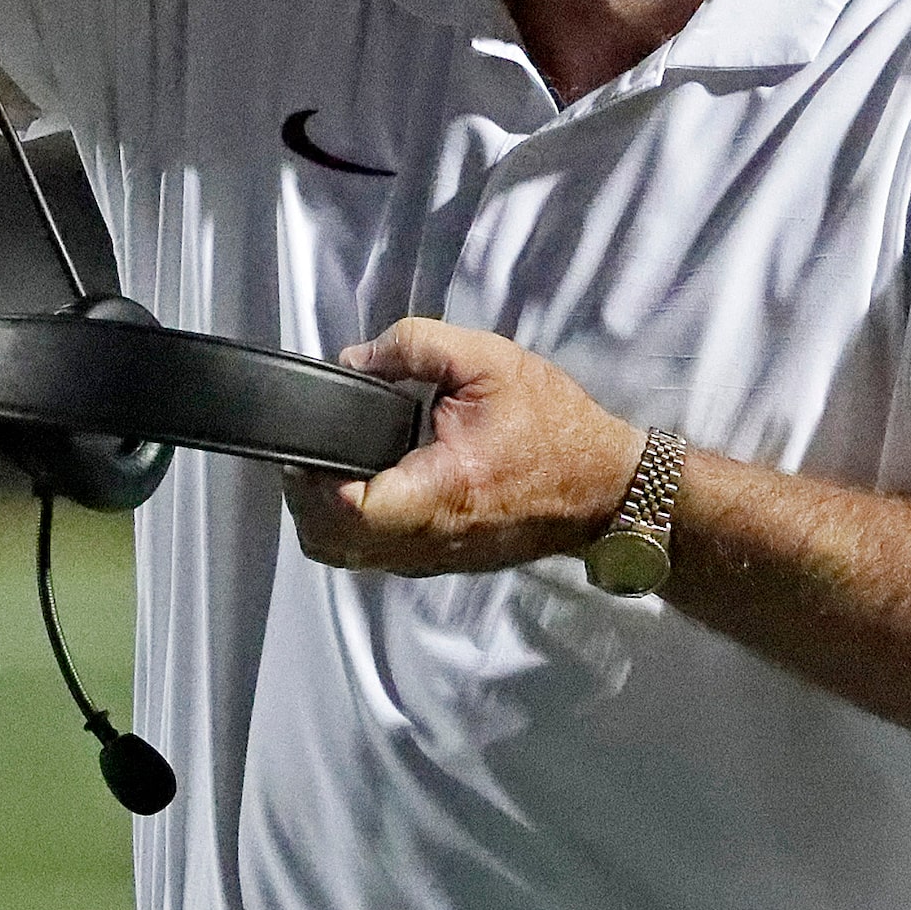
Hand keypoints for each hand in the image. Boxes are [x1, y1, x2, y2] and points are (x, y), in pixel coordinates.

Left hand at [285, 317, 644, 575]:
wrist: (604, 487)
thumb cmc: (553, 426)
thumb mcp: (489, 360)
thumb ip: (415, 345)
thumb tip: (355, 360)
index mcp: (442, 490)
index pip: (349, 511)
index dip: (312, 481)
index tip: (309, 445)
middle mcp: (431, 538)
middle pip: (333, 544)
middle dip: (307, 501)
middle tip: (309, 453)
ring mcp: (433, 560)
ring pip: (348, 558)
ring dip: (325, 519)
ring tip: (330, 468)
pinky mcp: (439, 564)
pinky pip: (375, 557)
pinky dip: (354, 530)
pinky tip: (364, 487)